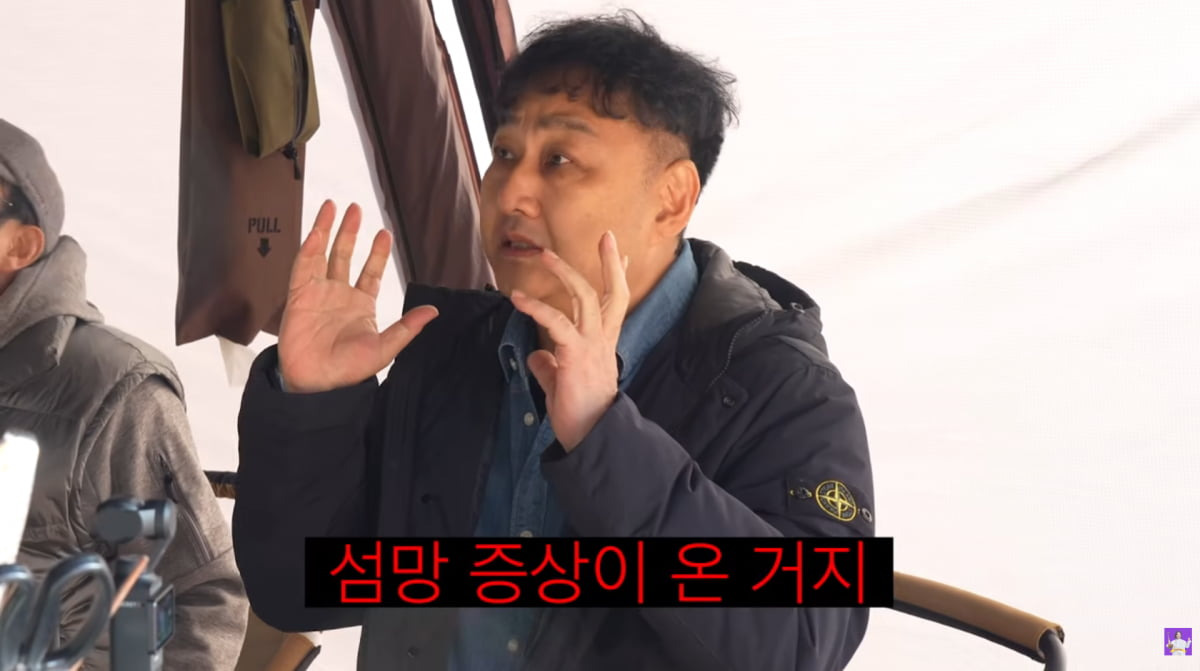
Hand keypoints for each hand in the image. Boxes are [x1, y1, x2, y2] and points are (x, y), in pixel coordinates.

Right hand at [277, 201, 437, 392]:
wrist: (317, 383)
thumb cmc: (350, 370)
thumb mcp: (385, 347)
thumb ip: (407, 327)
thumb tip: (433, 311)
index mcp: (360, 305)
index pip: (370, 272)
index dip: (377, 253)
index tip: (385, 233)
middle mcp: (338, 295)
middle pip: (345, 256)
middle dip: (350, 232)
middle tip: (356, 208)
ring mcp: (318, 293)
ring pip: (322, 254)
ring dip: (328, 230)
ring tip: (334, 206)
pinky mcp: (298, 296)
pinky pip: (303, 266)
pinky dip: (310, 247)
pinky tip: (317, 230)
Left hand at [510, 231, 629, 450]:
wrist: (590, 436)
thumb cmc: (579, 414)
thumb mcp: (562, 385)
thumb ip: (551, 366)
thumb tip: (536, 356)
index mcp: (604, 344)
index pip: (615, 303)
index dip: (619, 277)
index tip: (623, 254)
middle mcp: (603, 340)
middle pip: (612, 292)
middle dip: (609, 262)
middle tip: (605, 235)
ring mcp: (592, 345)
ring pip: (584, 296)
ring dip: (564, 271)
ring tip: (544, 254)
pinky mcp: (575, 354)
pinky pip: (556, 322)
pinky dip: (536, 307)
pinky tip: (518, 298)